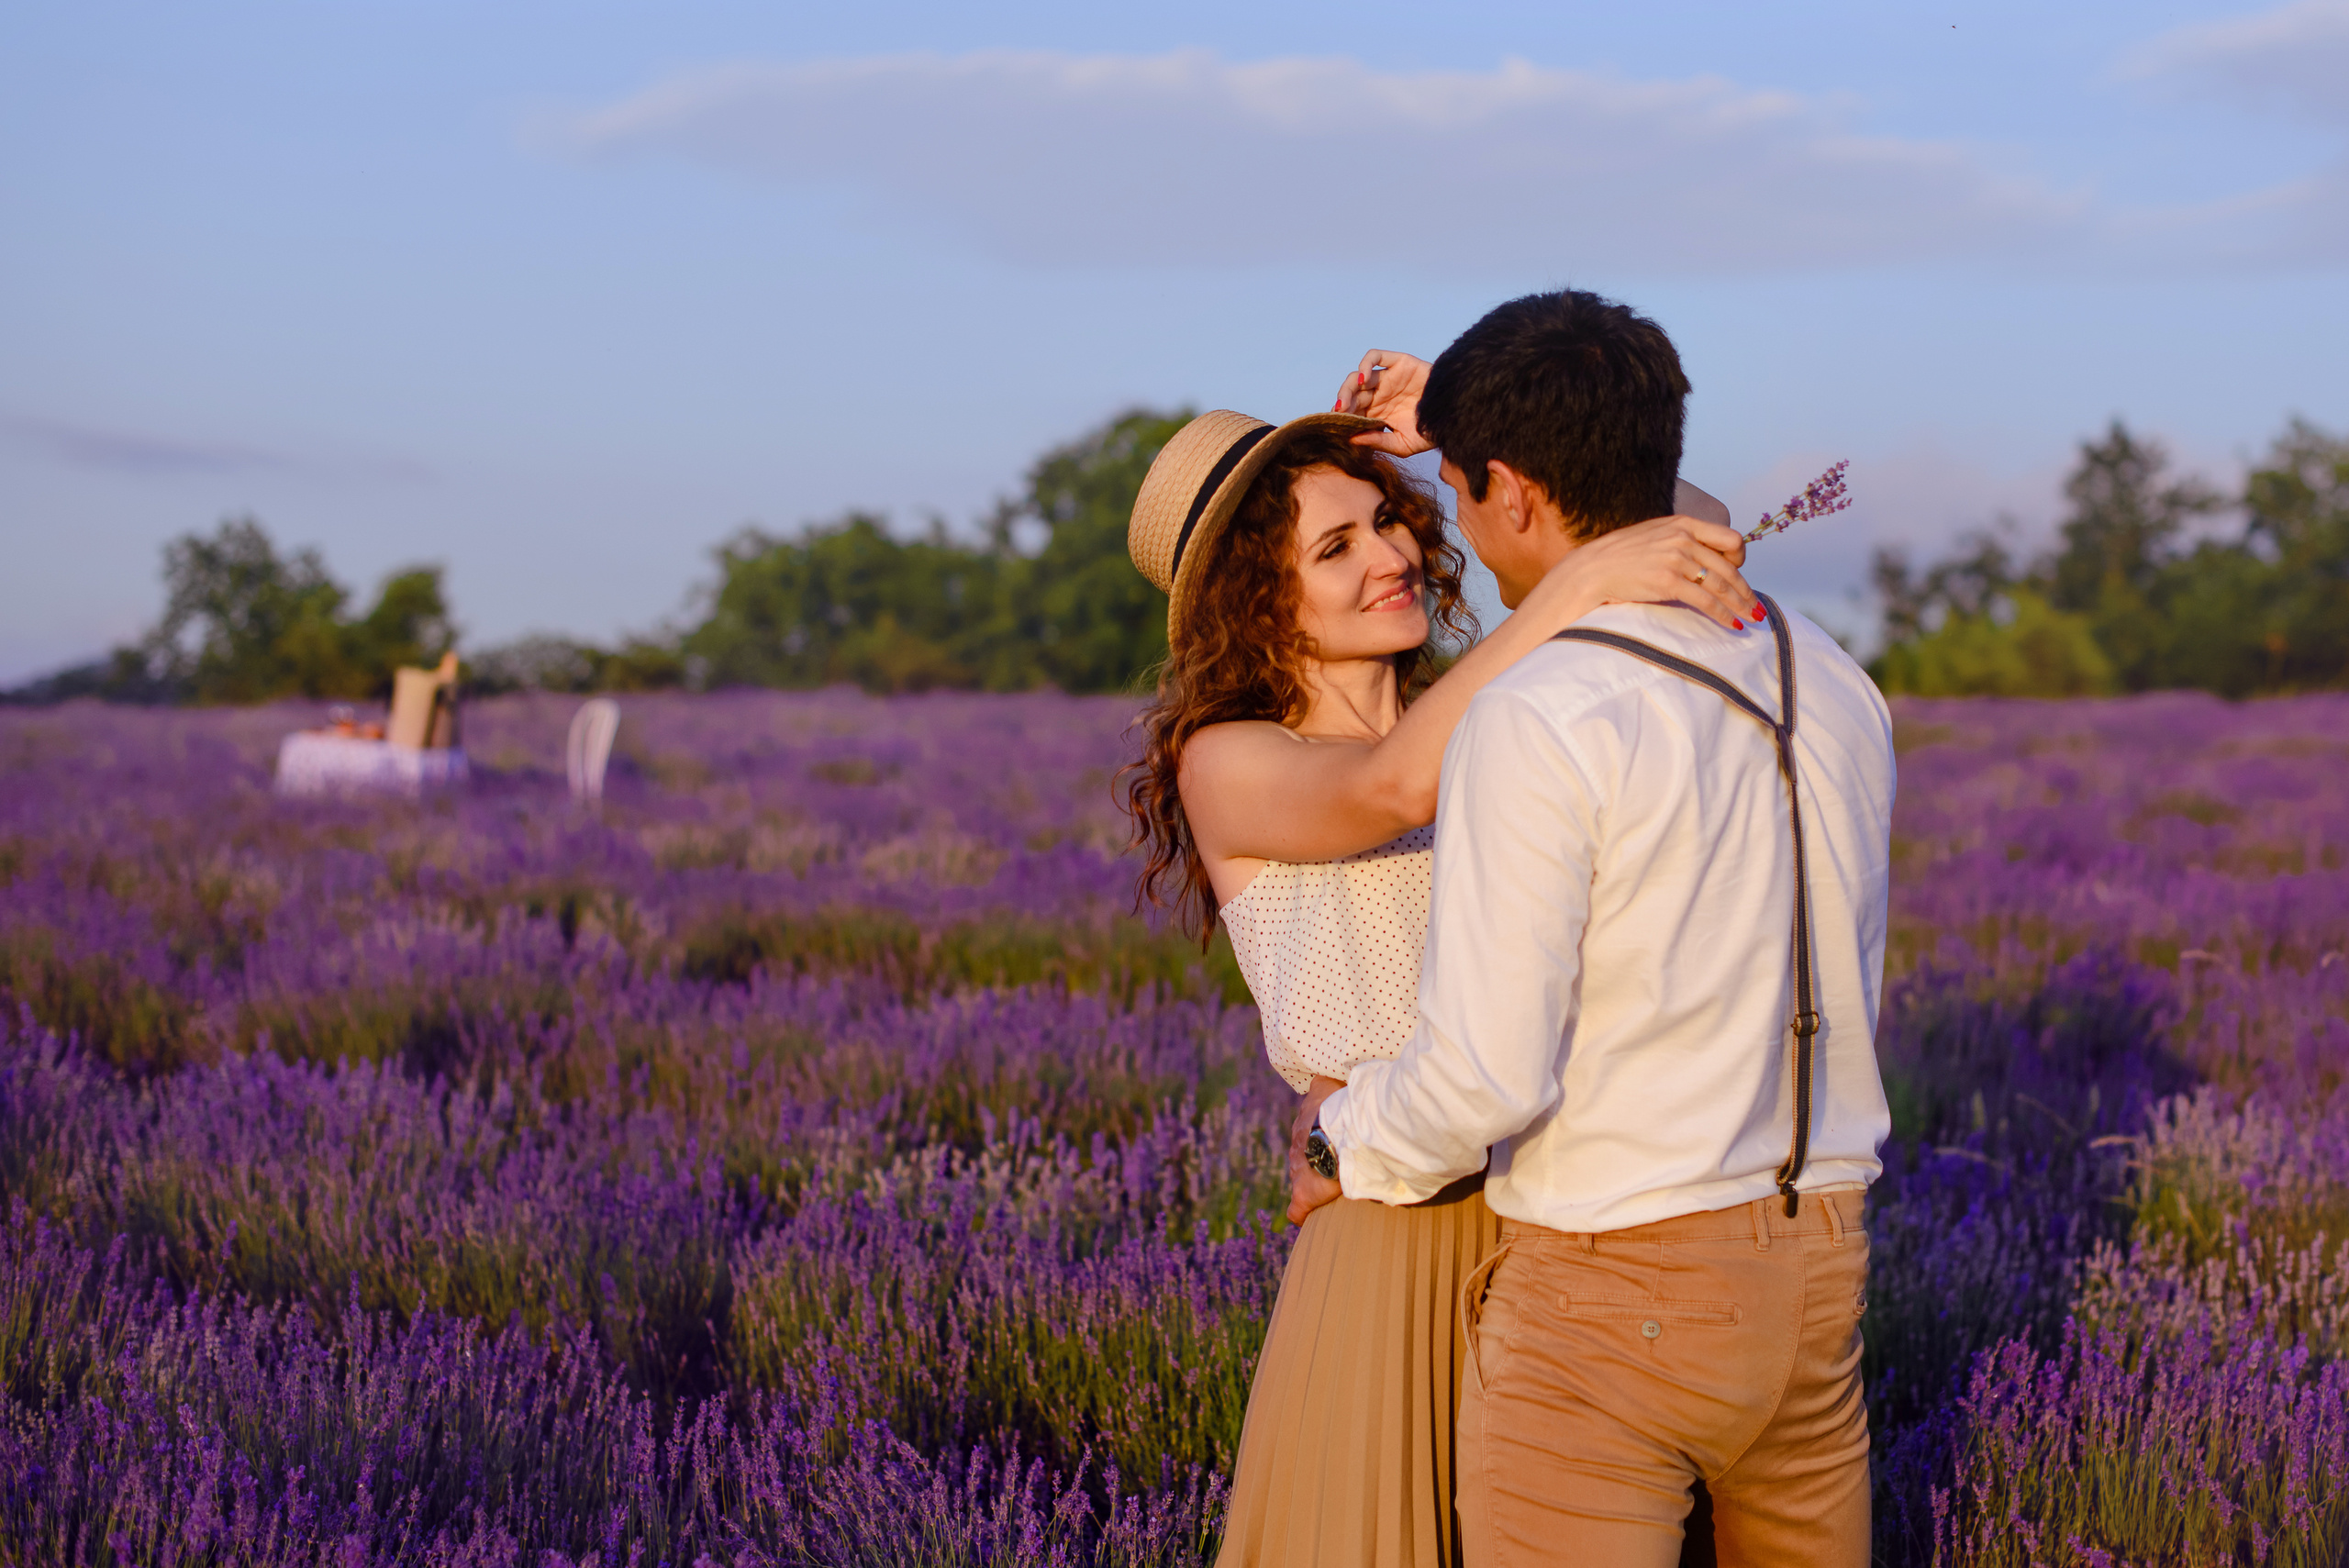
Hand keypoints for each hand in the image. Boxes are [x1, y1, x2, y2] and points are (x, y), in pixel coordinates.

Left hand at [1285, 1075, 1345, 1224]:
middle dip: (1316, 1159)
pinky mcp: (1304, 1195)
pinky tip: (1306, 1217)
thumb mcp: (1327, 1086)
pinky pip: (1296, 1209)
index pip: (1307, 1131)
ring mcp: (1299, 1172)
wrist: (1338, 1134)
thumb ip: (1322, 1083)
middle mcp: (1298, 1148)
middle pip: (1303, 1155)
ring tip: (1329, 1188)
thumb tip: (1319, 1075)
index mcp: (1304, 1125)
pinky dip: (1300, 1213)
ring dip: (1313, 1183)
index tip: (1332, 1139)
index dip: (1320, 1136)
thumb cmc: (1338, 1108)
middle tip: (1334, 1164)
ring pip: (1301, 1179)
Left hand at [1332, 352, 1433, 457]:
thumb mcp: (1403, 444)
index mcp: (1377, 413)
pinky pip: (1375, 357)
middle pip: (1352, 395)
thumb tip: (1352, 440)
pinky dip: (1365, 364)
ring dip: (1347, 388)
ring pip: (1358, 377)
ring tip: (1345, 403)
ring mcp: (1388, 378)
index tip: (1337, 427)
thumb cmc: (1431, 431)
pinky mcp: (1398, 363)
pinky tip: (1363, 379)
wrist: (1454, 414)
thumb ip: (1378, 442)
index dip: (1342, 418)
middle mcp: (1379, 395)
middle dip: (1342, 404)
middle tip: (1339, 415)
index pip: (1352, 412)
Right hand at [1515, 514, 1759, 634]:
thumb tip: (1703, 560)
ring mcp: (1676, 559)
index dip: (1740, 558)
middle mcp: (1683, 538)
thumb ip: (1680, 540)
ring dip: (1740, 604)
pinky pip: (1706, 600)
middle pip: (1729, 566)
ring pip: (1721, 584)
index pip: (1730, 537)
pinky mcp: (1668, 581)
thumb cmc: (1620, 557)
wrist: (1591, 569)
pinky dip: (1723, 614)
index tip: (1739, 574)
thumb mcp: (1654, 535)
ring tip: (1751, 618)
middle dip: (1745, 590)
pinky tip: (1732, 624)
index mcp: (1682, 523)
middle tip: (1755, 607)